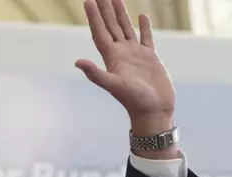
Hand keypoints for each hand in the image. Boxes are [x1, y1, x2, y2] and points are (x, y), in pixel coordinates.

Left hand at [76, 0, 175, 136]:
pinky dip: (144, 26)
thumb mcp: (114, 86)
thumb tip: (78, 62)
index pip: (100, 32)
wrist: (154, 111)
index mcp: (112, 58)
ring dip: (120, 14)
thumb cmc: (135, 101)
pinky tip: (141, 16)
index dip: (94, 17)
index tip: (88, 1)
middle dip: (105, 10)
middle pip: (110, 27)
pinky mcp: (150, 58)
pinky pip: (146, 37)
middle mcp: (122, 54)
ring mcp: (135, 55)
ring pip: (126, 29)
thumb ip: (96, 74)